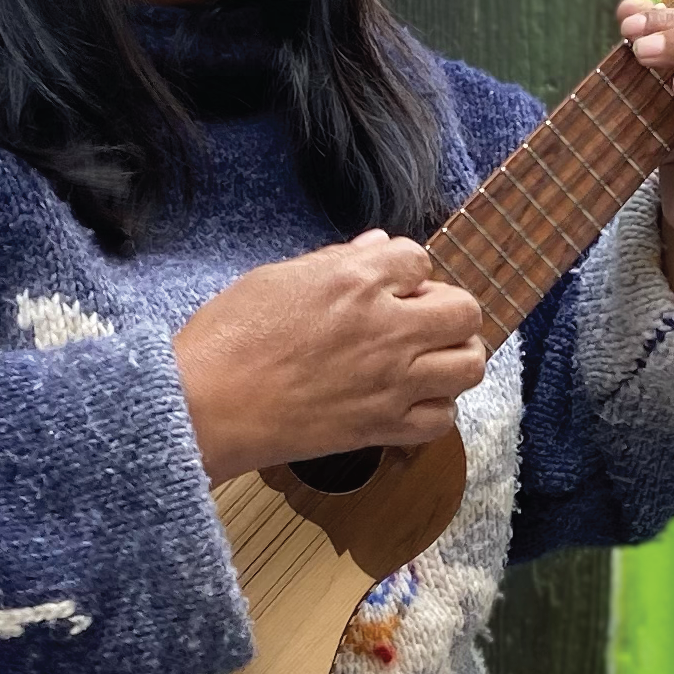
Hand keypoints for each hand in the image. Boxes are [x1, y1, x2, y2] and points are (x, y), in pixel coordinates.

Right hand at [172, 236, 487, 479]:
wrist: (205, 406)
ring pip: (468, 365)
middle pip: (464, 310)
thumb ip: (335, 260)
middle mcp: (385, 328)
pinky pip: (441, 419)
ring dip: (453, 357)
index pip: (419, 258)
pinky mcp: (381, 427)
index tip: (387, 285)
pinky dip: (434, 409)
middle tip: (418, 320)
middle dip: (446, 309)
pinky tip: (408, 400)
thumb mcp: (276, 277)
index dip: (405, 271)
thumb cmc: (227, 338)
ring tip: (426, 359)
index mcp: (356, 280)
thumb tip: (376, 246)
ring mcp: (390, 381)